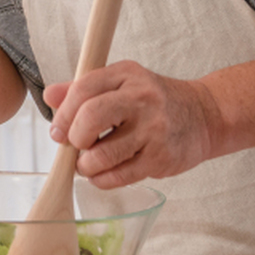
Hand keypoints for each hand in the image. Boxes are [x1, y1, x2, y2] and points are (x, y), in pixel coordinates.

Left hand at [44, 61, 224, 187]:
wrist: (204, 116)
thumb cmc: (155, 101)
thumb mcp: (122, 83)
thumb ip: (83, 89)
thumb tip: (49, 96)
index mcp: (126, 75)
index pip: (83, 89)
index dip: (63, 113)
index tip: (57, 130)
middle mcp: (141, 99)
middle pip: (90, 118)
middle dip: (74, 138)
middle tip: (75, 146)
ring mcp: (153, 129)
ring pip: (102, 154)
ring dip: (86, 166)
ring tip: (88, 164)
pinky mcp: (161, 158)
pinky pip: (119, 176)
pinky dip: (102, 180)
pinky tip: (102, 174)